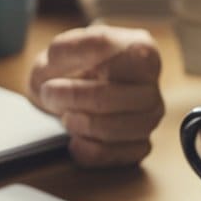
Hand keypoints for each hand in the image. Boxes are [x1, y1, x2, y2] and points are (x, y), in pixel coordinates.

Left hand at [27, 25, 164, 166]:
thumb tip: (57, 59)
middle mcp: (151, 85)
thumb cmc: (74, 72)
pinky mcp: (140, 146)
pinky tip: (75, 139)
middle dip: (71, 97)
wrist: (76, 99)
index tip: (52, 59)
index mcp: (140, 50)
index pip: (106, 47)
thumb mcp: (61, 53)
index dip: (73, 55)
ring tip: (64, 116)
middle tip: (49, 93)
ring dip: (78, 124)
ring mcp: (149, 118)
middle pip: (107, 96)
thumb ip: (59, 52)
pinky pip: (111, 153)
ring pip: (111, 128)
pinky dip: (86, 149)